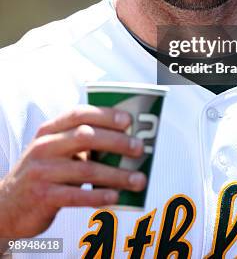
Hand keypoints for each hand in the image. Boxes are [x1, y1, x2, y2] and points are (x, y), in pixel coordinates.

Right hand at [0, 105, 145, 240]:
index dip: (105, 115)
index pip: (79, 114)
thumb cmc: (43, 173)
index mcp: (49, 131)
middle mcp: (44, 147)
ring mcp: (42, 172)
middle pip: (86, 137)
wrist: (6, 206)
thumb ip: (80, 143)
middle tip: (139, 149)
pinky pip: (76, 196)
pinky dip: (98, 196)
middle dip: (117, 142)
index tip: (128, 120)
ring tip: (137, 179)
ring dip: (116, 175)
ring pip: (86, 170)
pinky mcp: (43, 196)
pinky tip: (115, 197)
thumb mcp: (55, 151)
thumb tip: (124, 140)